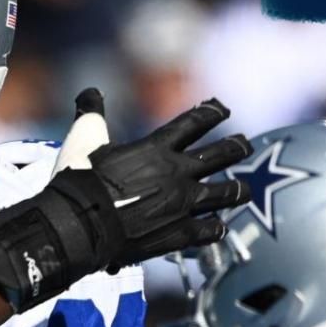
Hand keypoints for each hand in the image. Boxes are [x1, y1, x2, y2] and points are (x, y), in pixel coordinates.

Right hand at [85, 92, 251, 267]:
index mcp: (157, 147)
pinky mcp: (180, 233)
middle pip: (223, 154)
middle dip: (238, 147)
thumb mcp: (84, 139)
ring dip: (238, 190)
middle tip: (245, 145)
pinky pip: (211, 230)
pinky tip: (218, 227)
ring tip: (243, 190)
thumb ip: (92, 114)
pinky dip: (216, 228)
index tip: (223, 109)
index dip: (213, 112)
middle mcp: (178, 172)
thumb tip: (89, 93)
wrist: (80, 223)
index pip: (196, 121)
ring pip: (228, 193)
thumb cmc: (81, 179)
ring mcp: (184, 204)